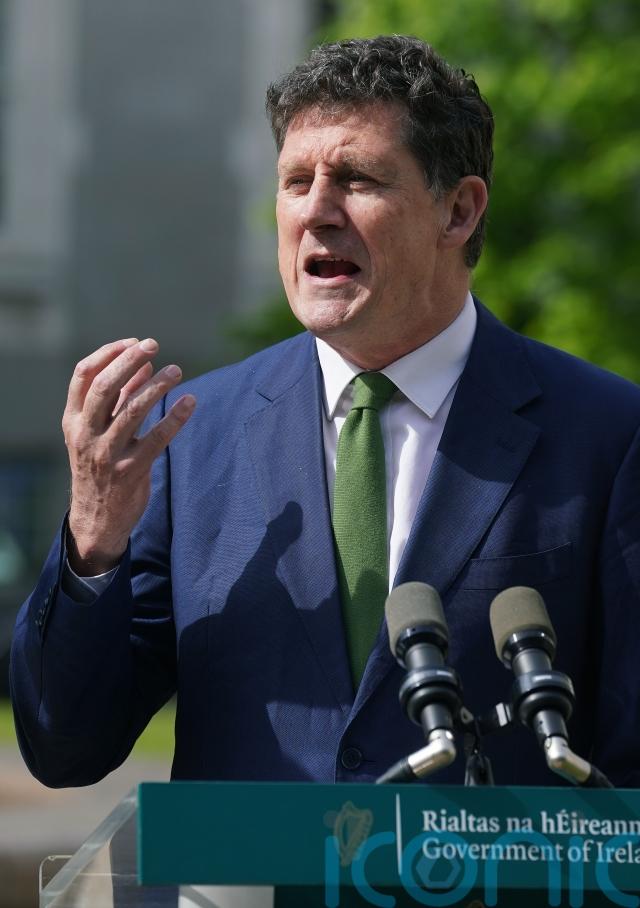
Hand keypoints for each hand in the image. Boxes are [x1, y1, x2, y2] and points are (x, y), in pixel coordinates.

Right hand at [62, 337, 194, 574]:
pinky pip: (156, 440)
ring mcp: (107, 454)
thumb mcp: (99, 431)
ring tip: (176, 370)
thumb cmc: (101, 466)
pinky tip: (189, 402)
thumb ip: (120, 399)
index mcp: (73, 420)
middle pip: (104, 387)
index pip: (83, 375)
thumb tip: (145, 365)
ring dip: (156, 386)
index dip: (108, 353)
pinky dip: (174, 418)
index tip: (134, 342)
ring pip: (132, 411)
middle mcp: (86, 434)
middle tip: (153, 345)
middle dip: (129, 361)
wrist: (96, 519)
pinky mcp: (131, 471)